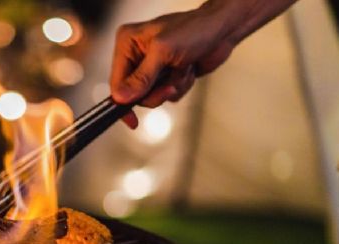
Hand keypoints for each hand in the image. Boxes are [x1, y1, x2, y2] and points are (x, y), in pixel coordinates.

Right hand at [110, 7, 235, 127]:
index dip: (123, 101)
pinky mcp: (166, 75)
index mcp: (127, 43)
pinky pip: (167, 95)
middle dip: (155, 92)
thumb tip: (120, 97)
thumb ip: (141, 77)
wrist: (222, 30)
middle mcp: (136, 55)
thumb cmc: (195, 29)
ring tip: (183, 70)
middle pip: (134, 93)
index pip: (116, 81)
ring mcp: (151, 66)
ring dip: (171, 87)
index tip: (131, 119)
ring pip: (152, 96)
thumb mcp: (163, 52)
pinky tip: (188, 70)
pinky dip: (180, 86)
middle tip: (170, 85)